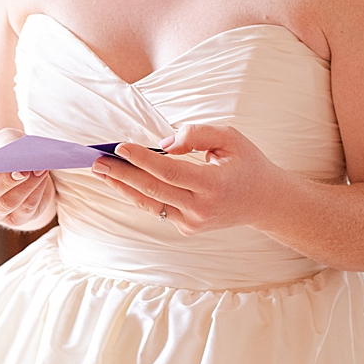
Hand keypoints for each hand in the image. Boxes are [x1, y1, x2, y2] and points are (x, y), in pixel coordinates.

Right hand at [0, 127, 55, 227]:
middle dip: (5, 181)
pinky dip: (35, 193)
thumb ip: (7, 143)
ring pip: (6, 204)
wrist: (18, 168)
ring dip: (25, 187)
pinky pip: (24, 210)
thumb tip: (18, 158)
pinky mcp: (13, 220)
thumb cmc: (6, 151)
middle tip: (22, 170)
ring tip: (38, 170)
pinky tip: (41, 179)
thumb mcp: (4, 139)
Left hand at [91, 123, 285, 235]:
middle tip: (96, 161)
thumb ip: (197, 135)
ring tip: (100, 171)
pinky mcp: (188, 228)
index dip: (142, 159)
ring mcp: (194, 222)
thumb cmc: (247, 165)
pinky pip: (158, 208)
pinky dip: (138, 194)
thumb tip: (164, 145)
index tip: (120, 147)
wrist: (267, 202)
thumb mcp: (231, 139)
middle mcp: (202, 208)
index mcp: (215, 184)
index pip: (170, 171)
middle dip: (122, 174)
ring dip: (122, 186)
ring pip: (150, 203)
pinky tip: (121, 181)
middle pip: (153, 190)